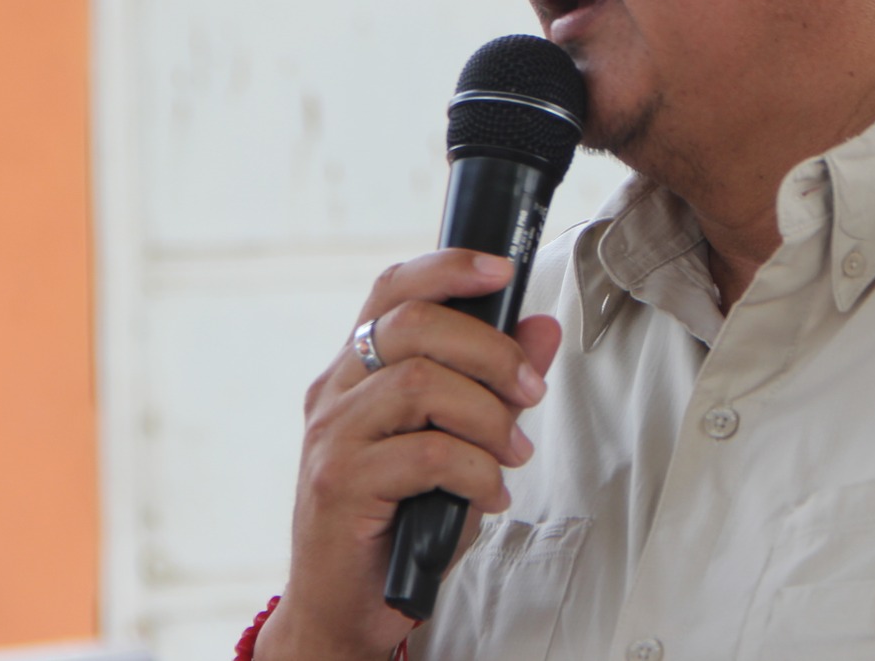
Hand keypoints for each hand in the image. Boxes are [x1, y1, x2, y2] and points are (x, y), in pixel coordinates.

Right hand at [253, 249, 562, 660]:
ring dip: (487, 415)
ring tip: (511, 454)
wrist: (350, 605)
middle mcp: (337, 391)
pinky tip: (487, 495)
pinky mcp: (339, 483)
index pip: (394, 289)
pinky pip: (425, 453)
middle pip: (414, 323)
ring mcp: (333, 436)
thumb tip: (541, 328)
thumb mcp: (466, 442)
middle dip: (490, 350)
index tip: (505, 271)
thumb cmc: (405, 521)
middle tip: (530, 391)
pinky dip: (475, 471)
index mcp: (360, 369)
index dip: (449, 268)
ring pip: (420, 383)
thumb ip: (498, 384)